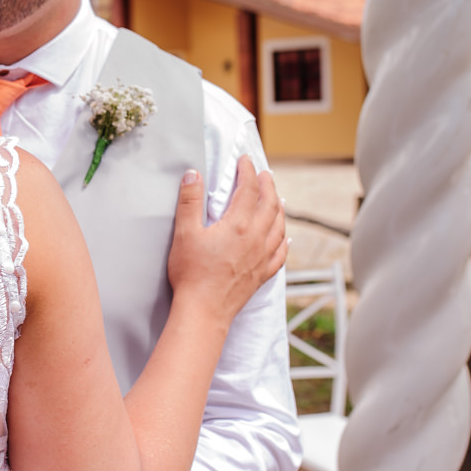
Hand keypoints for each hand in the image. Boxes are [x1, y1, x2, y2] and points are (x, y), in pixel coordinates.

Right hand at [168, 155, 285, 325]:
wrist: (204, 311)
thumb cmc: (191, 273)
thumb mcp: (185, 233)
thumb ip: (190, 201)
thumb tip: (193, 174)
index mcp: (238, 224)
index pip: (248, 189)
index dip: (247, 171)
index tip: (245, 160)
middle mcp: (257, 238)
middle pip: (270, 204)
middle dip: (268, 185)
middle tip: (265, 173)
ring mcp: (262, 257)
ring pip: (279, 226)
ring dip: (279, 208)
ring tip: (277, 198)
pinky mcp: (262, 274)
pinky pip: (281, 254)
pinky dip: (285, 241)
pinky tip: (285, 237)